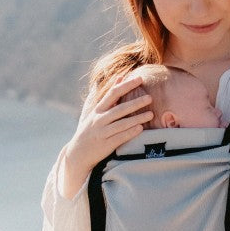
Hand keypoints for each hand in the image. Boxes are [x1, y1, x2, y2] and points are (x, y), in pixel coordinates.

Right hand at [61, 75, 152, 196]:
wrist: (78, 153)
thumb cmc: (90, 129)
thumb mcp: (95, 111)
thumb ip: (108, 94)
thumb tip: (120, 77)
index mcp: (97, 110)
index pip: (113, 94)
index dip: (126, 85)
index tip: (139, 79)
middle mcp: (99, 119)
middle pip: (119, 109)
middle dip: (135, 103)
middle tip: (150, 97)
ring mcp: (102, 132)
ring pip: (121, 124)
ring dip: (137, 118)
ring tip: (151, 114)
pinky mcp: (106, 145)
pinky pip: (120, 137)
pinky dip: (130, 133)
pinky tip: (140, 129)